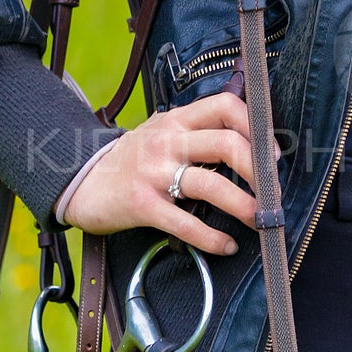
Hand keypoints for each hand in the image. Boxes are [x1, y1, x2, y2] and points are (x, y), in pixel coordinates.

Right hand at [61, 92, 255, 253]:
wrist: (79, 182)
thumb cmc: (129, 160)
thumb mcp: (160, 133)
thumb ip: (195, 132)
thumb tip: (248, 143)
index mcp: (176, 120)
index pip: (224, 106)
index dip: (255, 126)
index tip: (271, 153)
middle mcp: (168, 141)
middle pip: (227, 143)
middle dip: (259, 171)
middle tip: (273, 193)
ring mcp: (155, 173)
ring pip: (212, 184)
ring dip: (245, 205)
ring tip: (260, 220)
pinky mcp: (143, 205)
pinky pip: (185, 222)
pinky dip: (212, 238)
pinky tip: (226, 246)